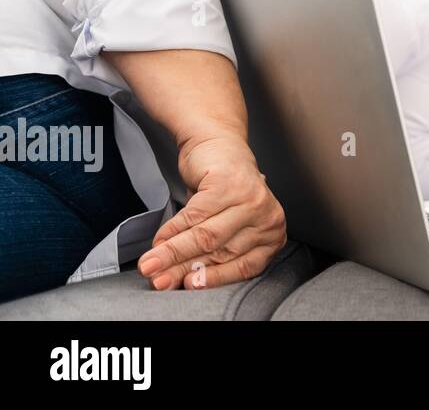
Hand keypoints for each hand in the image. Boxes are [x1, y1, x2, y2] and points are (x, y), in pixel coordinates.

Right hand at [136, 135, 286, 290]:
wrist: (219, 147)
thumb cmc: (223, 195)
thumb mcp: (220, 229)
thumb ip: (207, 254)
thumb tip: (175, 281)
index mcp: (272, 235)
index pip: (245, 266)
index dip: (213, 279)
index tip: (187, 286)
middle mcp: (268, 218)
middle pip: (221, 252)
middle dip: (183, 269)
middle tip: (157, 281)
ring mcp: (251, 199)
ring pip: (205, 236)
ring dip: (172, 253)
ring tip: (149, 265)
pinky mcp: (228, 184)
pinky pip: (194, 216)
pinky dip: (172, 231)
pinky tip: (158, 240)